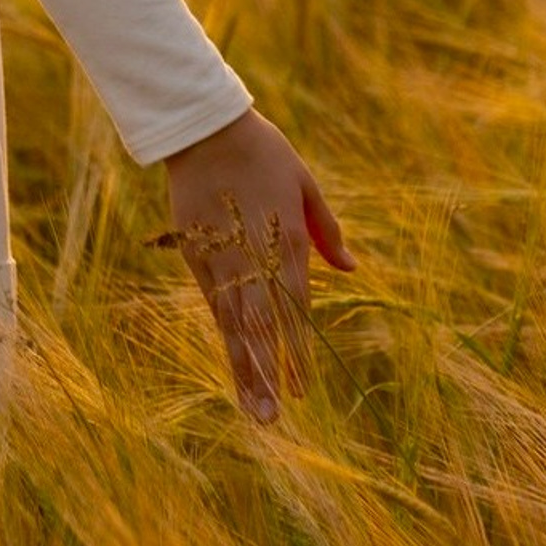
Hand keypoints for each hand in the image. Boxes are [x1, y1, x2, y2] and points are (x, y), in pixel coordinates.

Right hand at [152, 109, 354, 424]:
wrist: (205, 128)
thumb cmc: (263, 152)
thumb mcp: (304, 184)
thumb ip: (326, 230)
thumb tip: (350, 269)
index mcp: (286, 239)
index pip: (294, 309)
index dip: (297, 352)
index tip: (303, 390)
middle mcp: (253, 256)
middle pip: (260, 326)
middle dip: (267, 375)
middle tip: (271, 418)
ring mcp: (220, 257)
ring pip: (232, 323)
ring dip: (243, 367)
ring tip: (251, 405)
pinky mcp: (195, 251)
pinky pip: (213, 301)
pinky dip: (224, 333)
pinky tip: (233, 359)